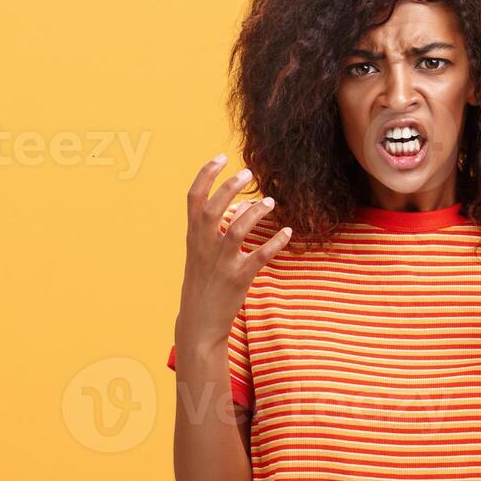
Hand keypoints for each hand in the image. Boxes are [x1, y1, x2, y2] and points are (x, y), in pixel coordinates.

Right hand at [176, 154, 290, 346]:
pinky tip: (287, 233)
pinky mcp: (238, 279)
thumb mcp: (202, 255)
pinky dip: (275, 243)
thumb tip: (241, 206)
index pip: (193, 199)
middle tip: (248, 173)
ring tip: (270, 202)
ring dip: (254, 212)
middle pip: (213, 209)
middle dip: (230, 187)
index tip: (220, 157)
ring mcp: (221, 263)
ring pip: (237, 229)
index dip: (205, 175)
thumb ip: (217, 230)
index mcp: (193, 238)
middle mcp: (204, 247)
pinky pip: (260, 256)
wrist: (199, 323)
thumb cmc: (203, 285)